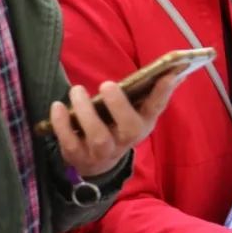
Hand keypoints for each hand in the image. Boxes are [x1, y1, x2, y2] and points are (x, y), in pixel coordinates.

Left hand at [50, 74, 177, 177]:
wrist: (99, 162)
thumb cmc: (119, 125)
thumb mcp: (137, 113)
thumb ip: (151, 94)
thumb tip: (174, 70)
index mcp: (143, 123)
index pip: (156, 107)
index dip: (163, 92)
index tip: (168, 74)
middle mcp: (126, 140)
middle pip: (128, 127)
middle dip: (118, 105)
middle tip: (107, 84)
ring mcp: (103, 151)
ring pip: (98, 136)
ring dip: (86, 112)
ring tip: (77, 90)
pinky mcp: (79, 156)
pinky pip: (70, 142)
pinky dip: (62, 125)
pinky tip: (57, 106)